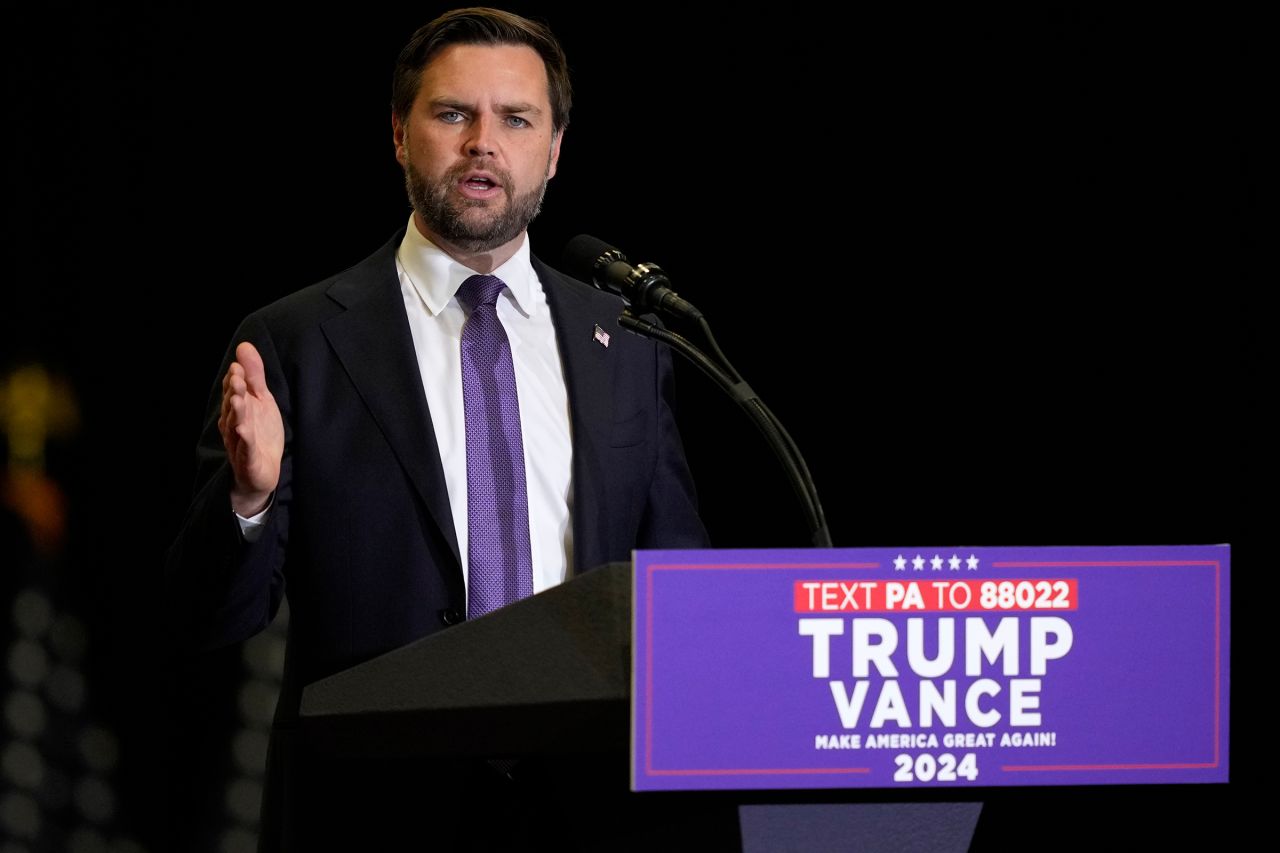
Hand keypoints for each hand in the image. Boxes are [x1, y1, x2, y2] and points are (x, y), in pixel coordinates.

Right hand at [218, 342, 283, 516]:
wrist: (261, 472)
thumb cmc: (260, 433)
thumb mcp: (261, 400)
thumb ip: (254, 375)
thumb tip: (244, 345)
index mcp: (236, 409)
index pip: (233, 392)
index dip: (235, 380)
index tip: (237, 366)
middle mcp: (234, 424)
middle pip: (232, 407)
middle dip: (234, 393)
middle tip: (238, 379)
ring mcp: (240, 443)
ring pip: (236, 426)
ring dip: (237, 413)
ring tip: (239, 400)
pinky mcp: (249, 461)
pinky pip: (246, 449)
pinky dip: (245, 440)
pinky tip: (244, 430)